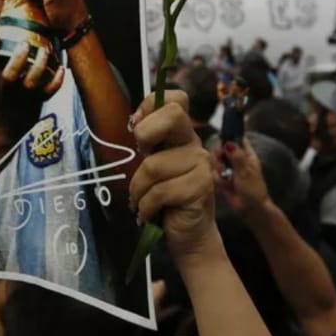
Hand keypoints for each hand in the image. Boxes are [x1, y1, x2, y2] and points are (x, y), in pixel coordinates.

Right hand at [0, 33, 64, 131]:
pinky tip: (61, 67)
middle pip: (10, 75)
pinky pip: (49, 92)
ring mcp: (22, 96)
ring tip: (44, 50)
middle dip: (18, 59)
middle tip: (25, 43)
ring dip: (39, 65)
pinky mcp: (37, 101)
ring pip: (32, 82)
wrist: (4, 128)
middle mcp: (4, 89)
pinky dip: (57, 81)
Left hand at [129, 90, 217, 263]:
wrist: (189, 236)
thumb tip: (133, 122)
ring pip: (153, 165)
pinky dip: (145, 206)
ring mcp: (201, 164)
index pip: (176, 99)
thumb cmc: (165, 200)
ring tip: (140, 201)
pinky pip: (159, 191)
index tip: (136, 128)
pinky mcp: (201, 187)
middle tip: (141, 159)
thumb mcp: (152, 166)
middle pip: (172, 115)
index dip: (151, 105)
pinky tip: (147, 213)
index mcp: (181, 134)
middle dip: (145, 135)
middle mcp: (194, 144)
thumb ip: (147, 143)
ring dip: (138, 189)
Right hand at [214, 139, 269, 216]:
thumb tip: (228, 143)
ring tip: (225, 176)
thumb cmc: (253, 189)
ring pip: (216, 160)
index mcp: (246, 154)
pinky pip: (214, 173)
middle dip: (219, 153)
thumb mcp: (246, 171)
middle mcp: (236, 159)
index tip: (221, 138)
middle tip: (221, 158)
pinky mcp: (222, 179)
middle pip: (222, 148)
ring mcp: (229, 169)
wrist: (250, 208)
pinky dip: (218, 178)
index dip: (229, 135)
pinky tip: (225, 184)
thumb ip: (236, 156)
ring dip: (218, 167)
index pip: (237, 138)